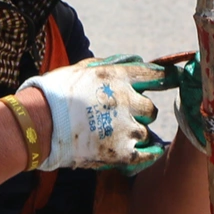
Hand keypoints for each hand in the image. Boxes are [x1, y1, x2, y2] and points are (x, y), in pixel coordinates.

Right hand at [18, 55, 167, 170]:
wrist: (38, 124)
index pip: (156, 76)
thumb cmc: (56, 92)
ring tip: (111, 135)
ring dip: (134, 133)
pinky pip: (146, 154)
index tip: (175, 80)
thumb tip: (138, 59)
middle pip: (150, 109)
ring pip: (144, 132)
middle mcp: (126, 100)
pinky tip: (150, 153)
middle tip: (121, 116)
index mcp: (118, 77)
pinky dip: (149, 154)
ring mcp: (125, 128)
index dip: (168, 79)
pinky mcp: (120, 152)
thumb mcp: (84, 68)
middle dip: (139, 112)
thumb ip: (114, 64)